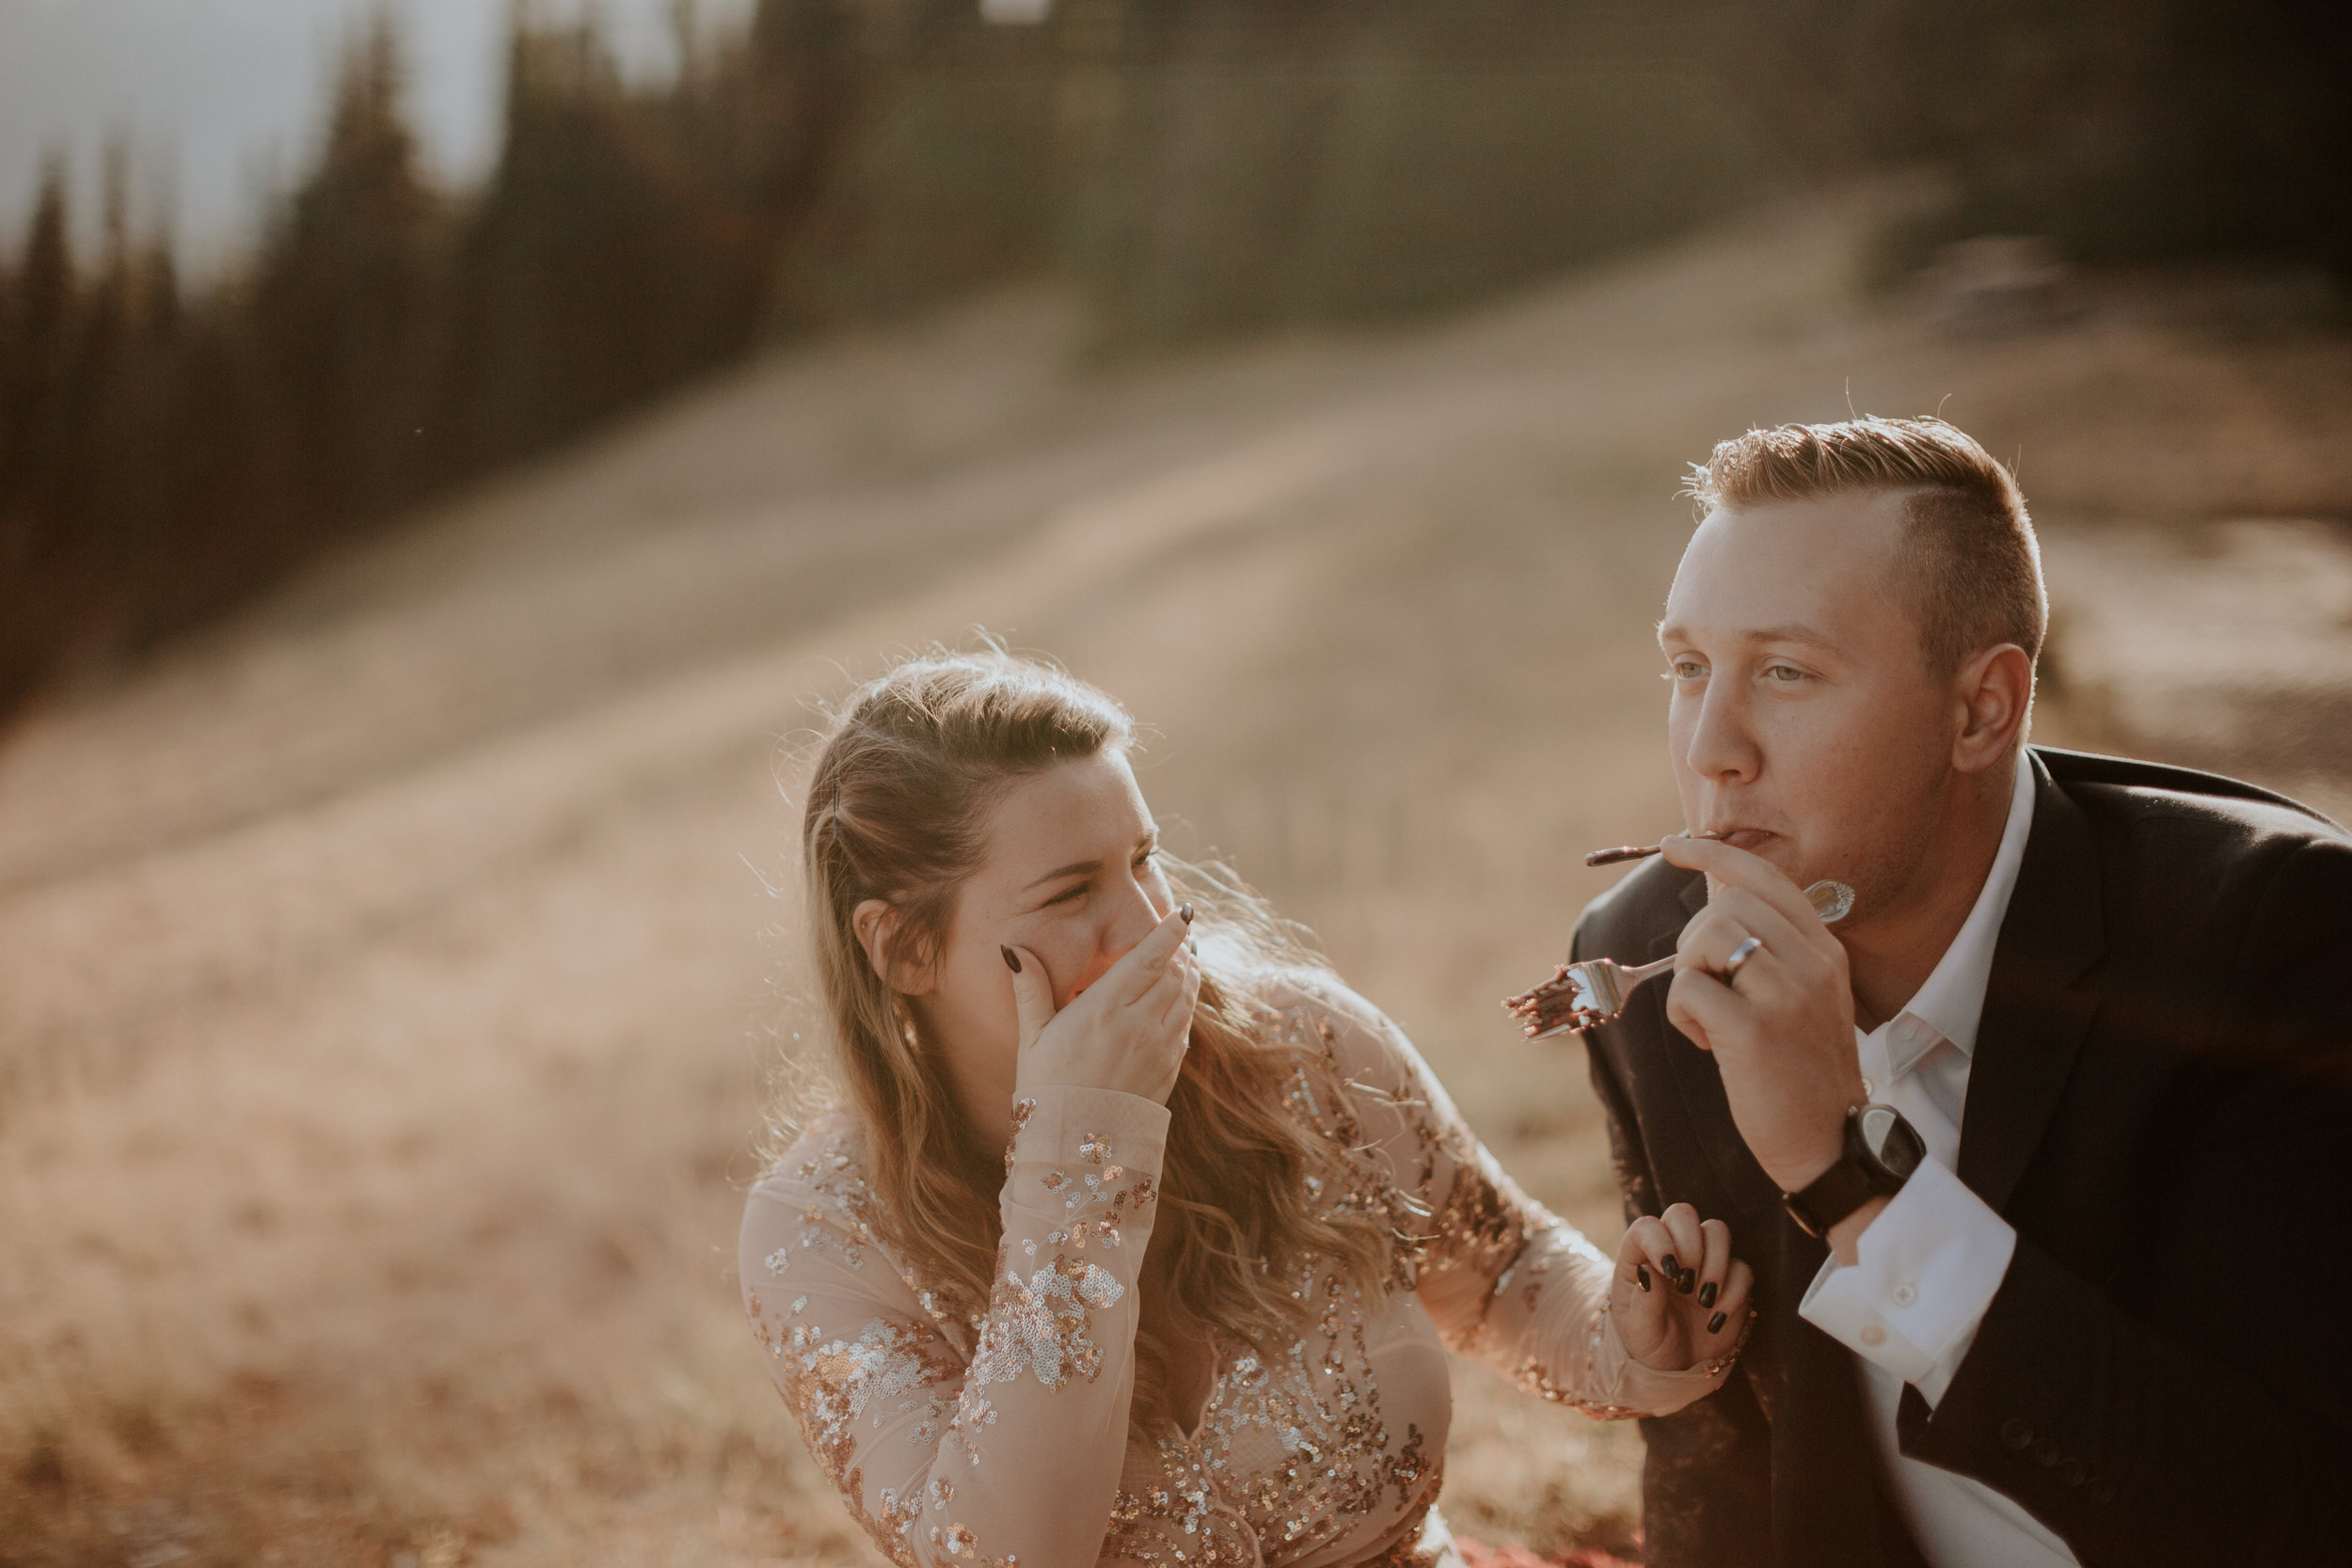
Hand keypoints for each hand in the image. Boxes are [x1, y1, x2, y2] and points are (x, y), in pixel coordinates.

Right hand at [1006, 906, 1199, 1105]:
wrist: (1075, 1148)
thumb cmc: (1046, 1088)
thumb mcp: (1032, 1037)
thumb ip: (1031, 989)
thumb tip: (1013, 948)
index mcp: (1105, 1009)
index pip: (1149, 957)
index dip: (1170, 931)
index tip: (1184, 912)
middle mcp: (1138, 1024)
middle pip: (1174, 974)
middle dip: (1180, 950)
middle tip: (1181, 934)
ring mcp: (1158, 1049)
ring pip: (1186, 999)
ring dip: (1190, 976)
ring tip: (1187, 959)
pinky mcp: (1168, 1070)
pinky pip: (1186, 1028)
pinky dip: (1187, 1006)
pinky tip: (1181, 1001)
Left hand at [1611, 1202, 1753, 1371]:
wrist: (1677, 1368)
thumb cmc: (1649, 1344)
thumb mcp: (1638, 1331)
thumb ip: (1643, 1303)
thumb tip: (1649, 1272)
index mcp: (1638, 1256)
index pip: (1647, 1226)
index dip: (1660, 1241)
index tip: (1670, 1272)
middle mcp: (1671, 1249)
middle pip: (1683, 1215)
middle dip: (1690, 1245)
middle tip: (1686, 1284)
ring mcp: (1703, 1261)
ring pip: (1717, 1231)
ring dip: (1715, 1263)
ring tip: (1703, 1300)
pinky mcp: (1731, 1280)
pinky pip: (1742, 1269)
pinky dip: (1734, 1293)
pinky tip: (1715, 1319)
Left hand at [1659, 835, 1864, 1194]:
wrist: (1829, 1143)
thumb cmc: (1800, 1071)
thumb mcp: (1804, 998)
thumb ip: (1774, 953)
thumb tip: (1716, 911)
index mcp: (1825, 950)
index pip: (1766, 877)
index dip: (1714, 853)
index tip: (1675, 845)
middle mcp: (1812, 963)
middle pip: (1726, 903)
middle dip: (1695, 939)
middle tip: (1706, 986)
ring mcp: (1786, 995)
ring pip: (1705, 937)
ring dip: (1688, 974)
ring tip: (1709, 1016)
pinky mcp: (1754, 1031)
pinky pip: (1688, 986)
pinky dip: (1683, 1012)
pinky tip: (1706, 1042)